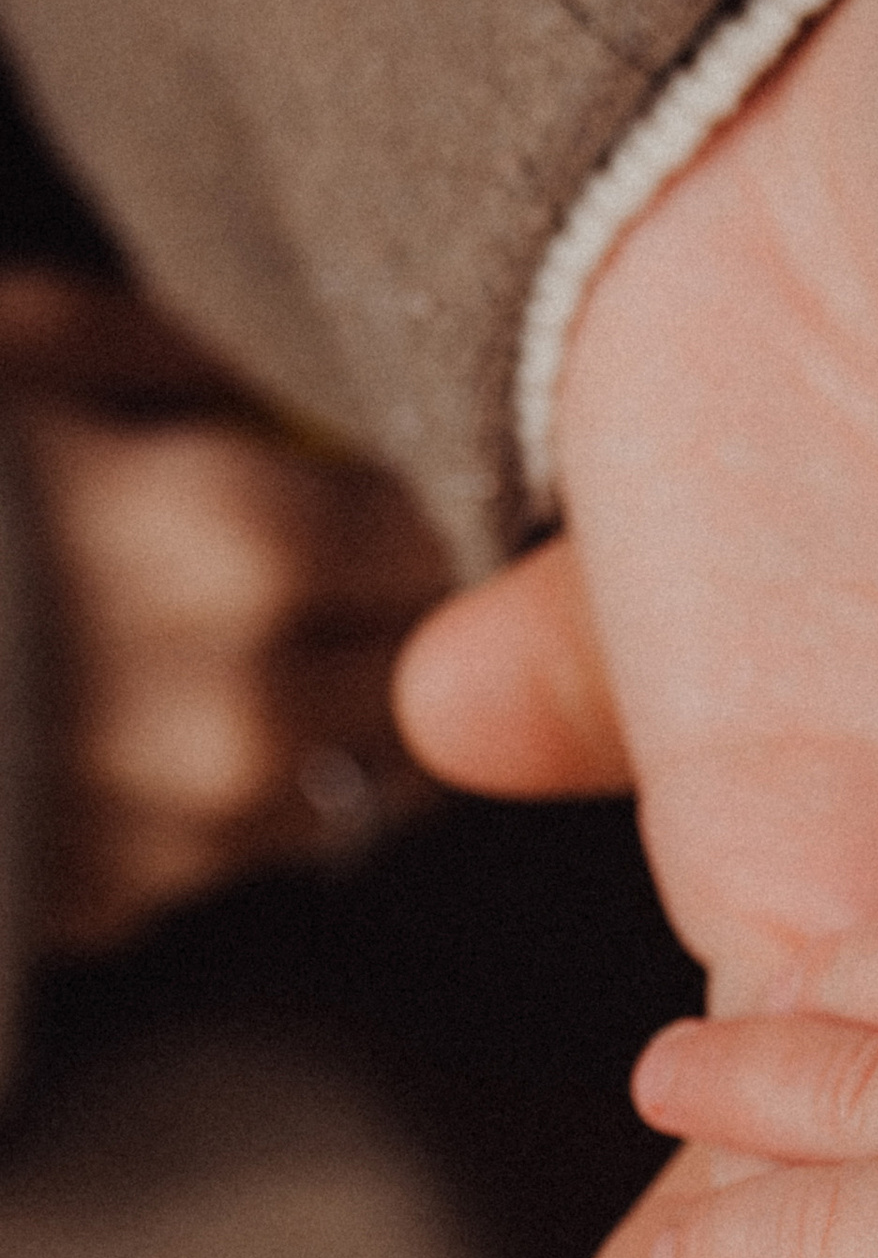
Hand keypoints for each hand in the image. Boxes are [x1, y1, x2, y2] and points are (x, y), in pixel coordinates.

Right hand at [6, 273, 444, 948]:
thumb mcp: (16, 351)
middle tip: (352, 535)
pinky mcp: (127, 906)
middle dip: (406, 600)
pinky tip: (154, 705)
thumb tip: (305, 363)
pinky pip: (252, 841)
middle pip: (434, 667)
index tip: (416, 454)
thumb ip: (188, 353)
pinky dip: (245, 780)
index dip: (443, 487)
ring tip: (241, 624)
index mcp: (243, 541)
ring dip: (339, 702)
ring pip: (365, 775)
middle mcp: (249, 708)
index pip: (453, 528)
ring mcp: (191, 830)